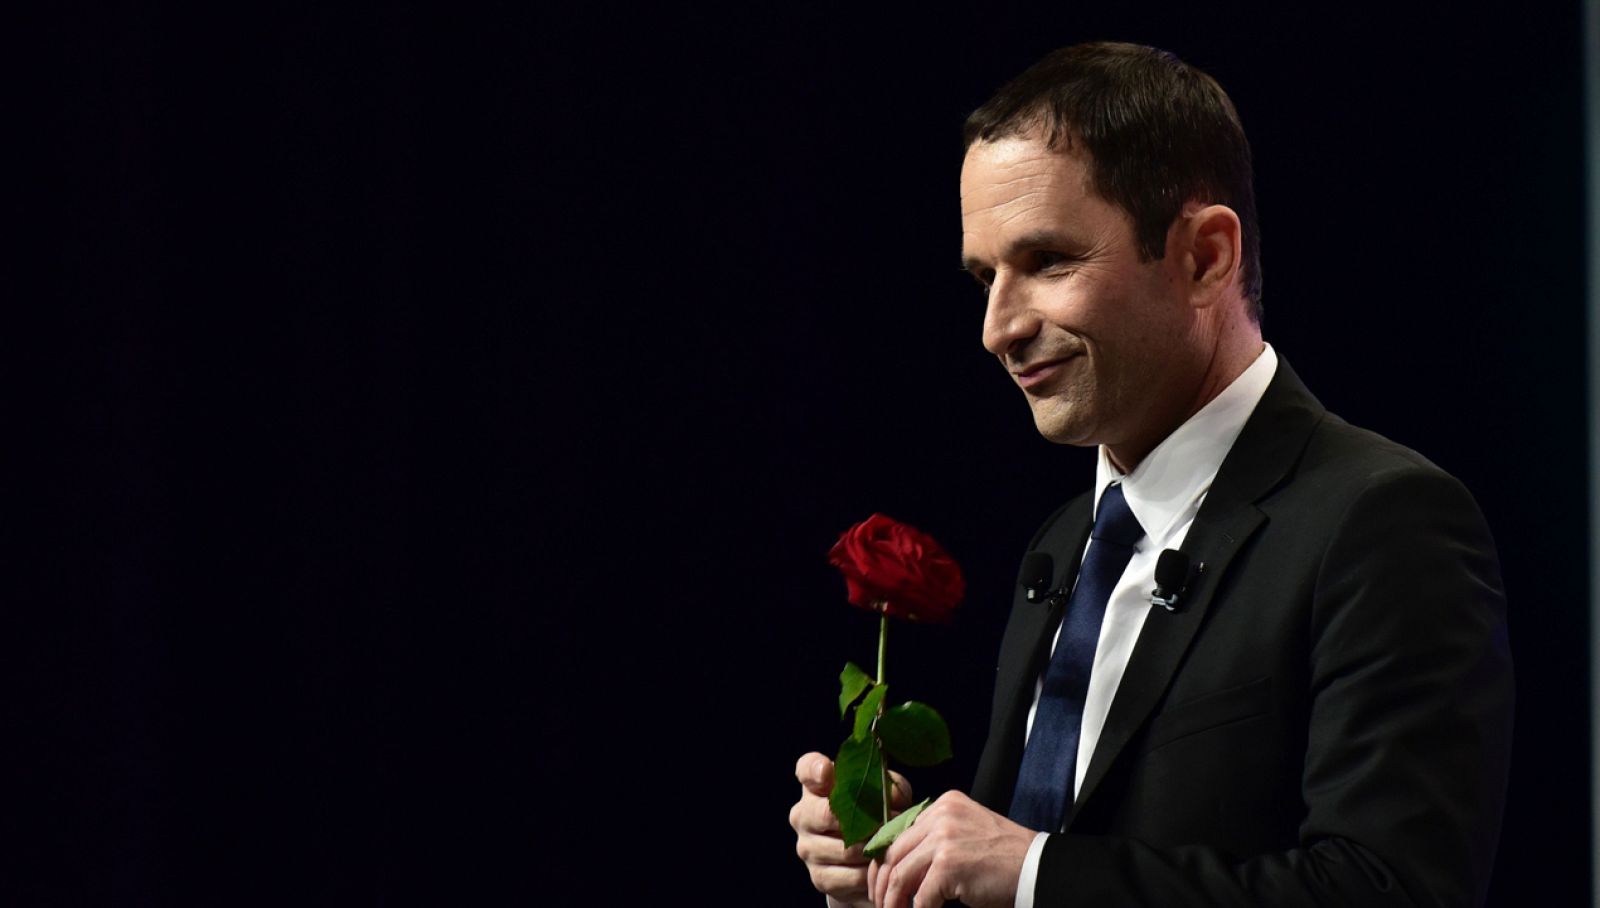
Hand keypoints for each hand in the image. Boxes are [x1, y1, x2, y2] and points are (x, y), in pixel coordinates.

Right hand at [790, 752, 912, 907]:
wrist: (868, 857)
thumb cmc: (877, 813)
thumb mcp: (887, 794)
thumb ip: (890, 788)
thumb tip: (891, 798)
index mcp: (816, 786)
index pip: (806, 769)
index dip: (815, 770)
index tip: (827, 771)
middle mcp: (803, 814)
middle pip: (825, 814)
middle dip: (863, 821)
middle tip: (886, 823)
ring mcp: (807, 847)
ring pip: (844, 849)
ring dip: (872, 849)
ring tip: (890, 844)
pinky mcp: (819, 877)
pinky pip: (851, 875)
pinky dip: (871, 872)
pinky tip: (881, 865)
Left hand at [868, 790, 1033, 907]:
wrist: (1037, 868)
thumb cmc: (1004, 858)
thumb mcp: (966, 833)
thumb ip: (936, 839)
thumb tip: (901, 866)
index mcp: (943, 804)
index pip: (899, 832)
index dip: (885, 861)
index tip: (881, 882)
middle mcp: (941, 815)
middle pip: (894, 852)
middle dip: (882, 883)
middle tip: (881, 903)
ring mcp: (944, 838)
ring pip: (900, 875)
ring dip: (893, 902)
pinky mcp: (949, 864)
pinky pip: (921, 896)